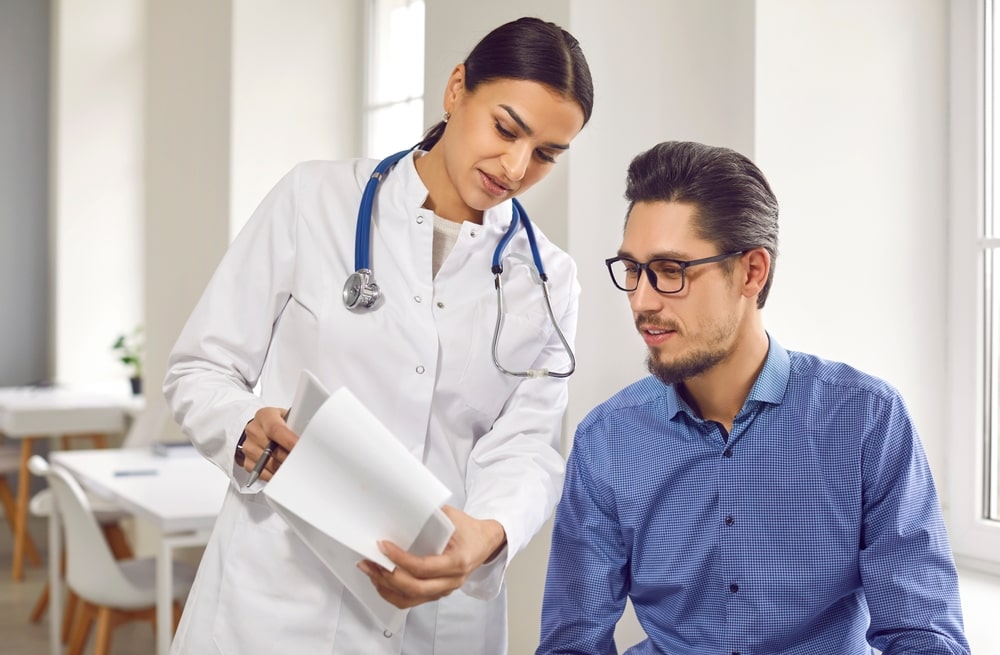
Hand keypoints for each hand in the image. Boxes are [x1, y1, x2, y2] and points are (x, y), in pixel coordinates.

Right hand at [238, 406, 297, 480]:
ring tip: (294, 465)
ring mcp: (249, 446)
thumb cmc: (280, 422)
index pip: (275, 429)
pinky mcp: (247, 461)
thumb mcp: (290, 416)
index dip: (289, 440)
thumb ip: (296, 425)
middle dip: (289, 456)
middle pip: (272, 449)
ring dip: (282, 467)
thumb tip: (308, 437)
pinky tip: (283, 471)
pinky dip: (274, 474)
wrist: (264, 428)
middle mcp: (254, 430)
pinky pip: (261, 473)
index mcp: (265, 416)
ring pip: (267, 463)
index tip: (300, 448)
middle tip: (302, 460)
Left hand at [356, 505, 506, 608]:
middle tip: (370, 562)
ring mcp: (444, 590)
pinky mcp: (436, 593)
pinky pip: (411, 600)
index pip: (423, 567)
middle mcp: (451, 581)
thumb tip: (401, 510)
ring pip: (410, 599)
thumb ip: (429, 515)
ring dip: (386, 587)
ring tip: (370, 571)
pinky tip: (380, 581)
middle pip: (415, 588)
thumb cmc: (468, 529)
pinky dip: (392, 593)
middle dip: (388, 576)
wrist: (485, 542)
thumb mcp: (452, 516)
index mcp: (457, 561)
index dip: (400, 559)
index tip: (383, 547)